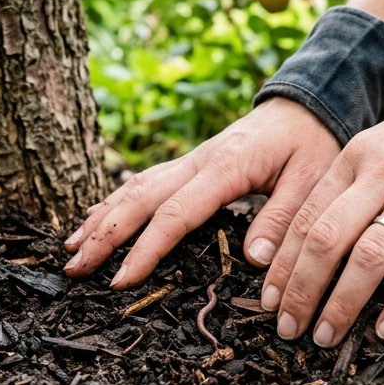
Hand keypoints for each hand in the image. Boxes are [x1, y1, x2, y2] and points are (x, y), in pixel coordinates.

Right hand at [63, 97, 341, 287]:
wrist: (308, 104)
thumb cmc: (313, 143)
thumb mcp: (312, 180)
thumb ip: (284, 217)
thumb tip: (255, 260)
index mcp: (226, 167)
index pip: (176, 213)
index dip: (146, 248)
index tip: (120, 280)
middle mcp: (198, 161)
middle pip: (139, 199)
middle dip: (103, 236)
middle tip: (73, 271)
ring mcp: (190, 160)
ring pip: (134, 189)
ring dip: (100, 219)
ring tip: (70, 251)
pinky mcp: (190, 163)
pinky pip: (144, 183)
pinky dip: (113, 202)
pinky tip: (94, 218)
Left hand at [260, 64, 383, 345]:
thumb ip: (359, 180)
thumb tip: (322, 238)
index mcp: (360, 153)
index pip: (305, 217)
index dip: (281, 265)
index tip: (268, 301)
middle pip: (325, 239)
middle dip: (300, 292)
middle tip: (288, 330)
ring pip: (368, 258)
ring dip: (340, 305)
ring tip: (326, 338)